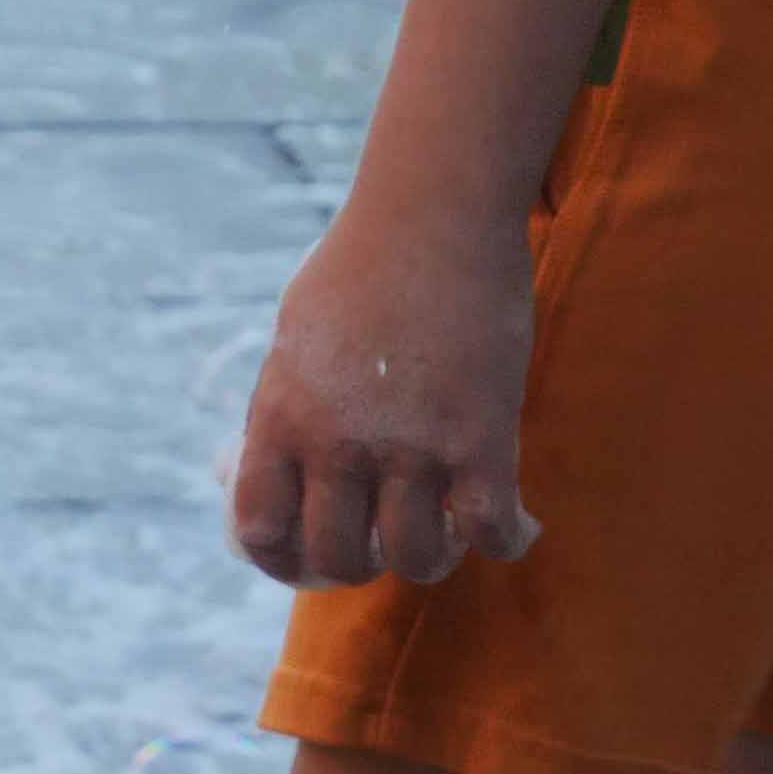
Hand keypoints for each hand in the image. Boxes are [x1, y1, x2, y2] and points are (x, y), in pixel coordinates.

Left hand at [230, 201, 543, 589]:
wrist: (434, 210)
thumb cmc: (360, 263)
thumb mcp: (296, 335)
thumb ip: (288, 406)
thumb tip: (281, 470)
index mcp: (282, 412)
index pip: (261, 529)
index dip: (280, 559)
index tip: (304, 557)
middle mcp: (338, 440)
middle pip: (339, 558)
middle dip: (358, 563)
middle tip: (380, 539)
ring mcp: (412, 445)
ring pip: (415, 559)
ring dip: (429, 557)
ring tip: (440, 529)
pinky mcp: (482, 440)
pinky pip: (490, 533)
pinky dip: (503, 540)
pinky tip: (511, 524)